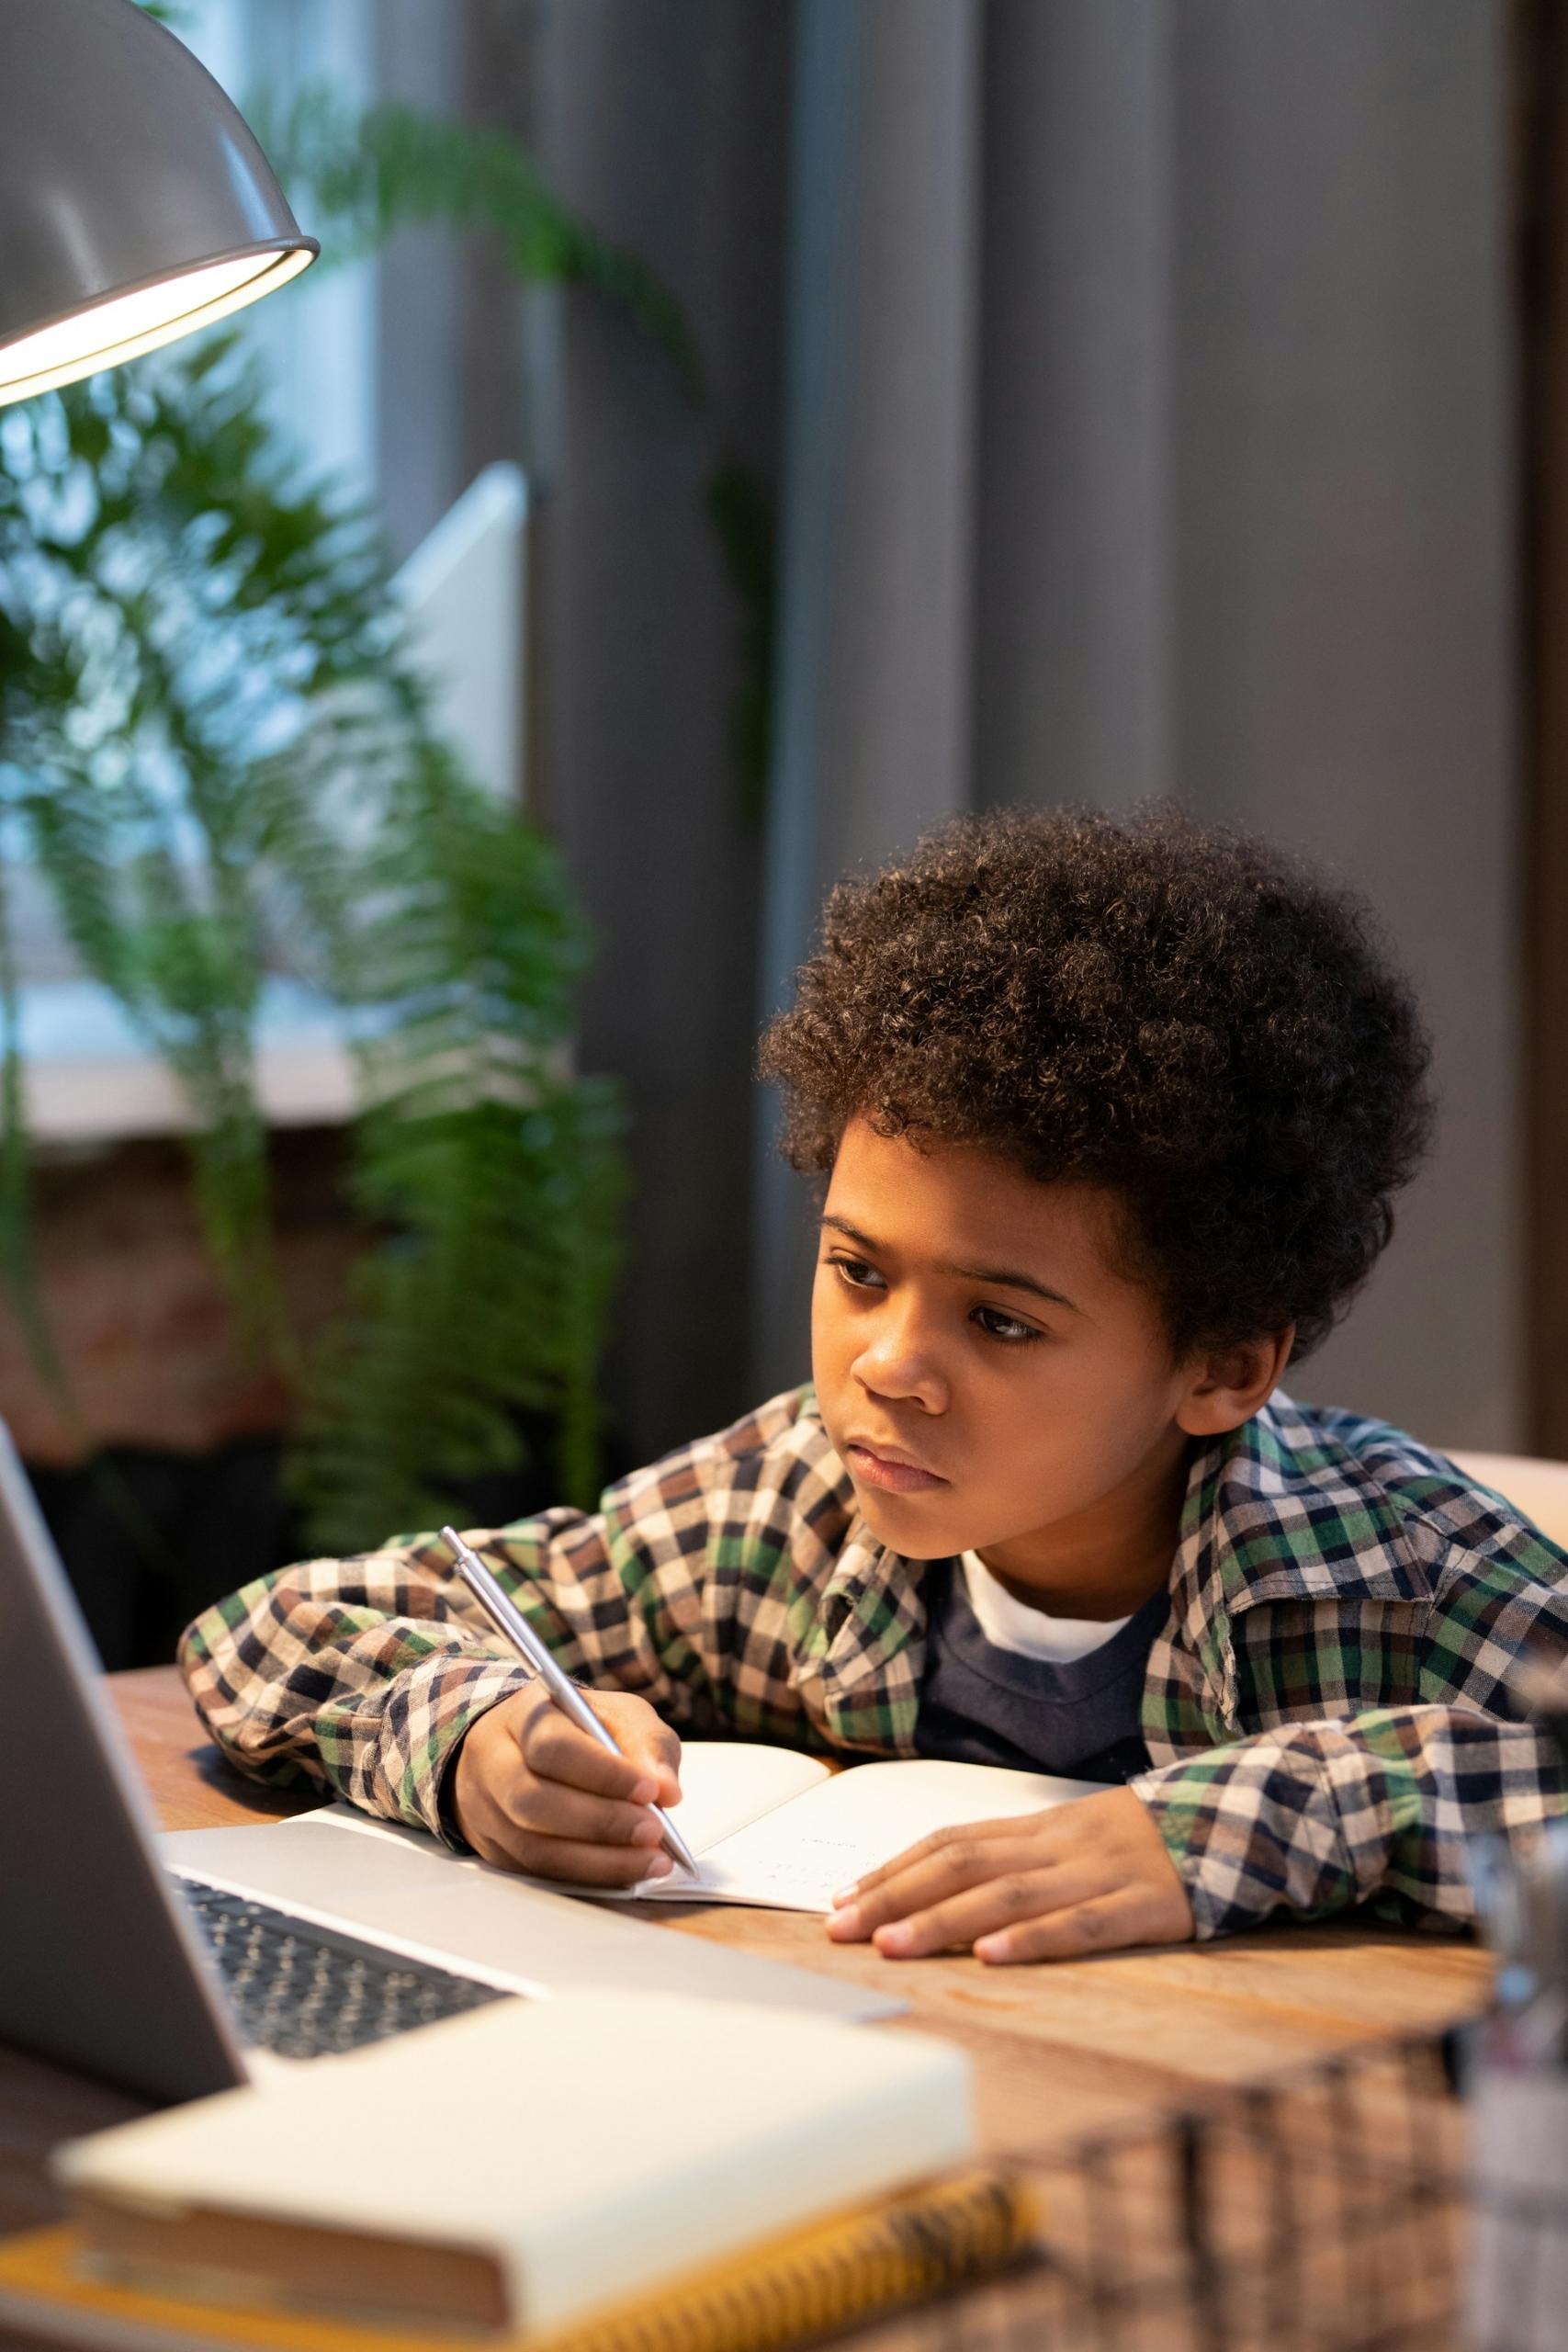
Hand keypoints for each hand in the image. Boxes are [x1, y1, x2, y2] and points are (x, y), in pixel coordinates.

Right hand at [450, 1683, 682, 1886]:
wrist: (522, 1748)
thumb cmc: (579, 1730)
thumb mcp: (617, 1715)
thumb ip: (647, 1744)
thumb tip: (667, 1791)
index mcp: (523, 1716)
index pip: (553, 1746)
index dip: (602, 1773)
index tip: (650, 1791)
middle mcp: (493, 1765)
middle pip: (533, 1802)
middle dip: (601, 1823)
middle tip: (654, 1832)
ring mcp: (486, 1813)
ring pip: (532, 1849)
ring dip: (599, 1862)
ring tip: (651, 1862)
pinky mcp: (496, 1853)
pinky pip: (539, 1875)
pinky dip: (588, 1879)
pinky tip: (626, 1875)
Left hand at [824, 1787, 1193, 1963]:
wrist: (1242, 1817)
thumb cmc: (1145, 1840)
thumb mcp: (1077, 1836)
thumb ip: (1019, 1857)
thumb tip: (942, 1885)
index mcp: (1039, 1828)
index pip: (950, 1842)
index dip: (894, 1869)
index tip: (842, 1900)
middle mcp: (1059, 1845)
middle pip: (963, 1864)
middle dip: (896, 1896)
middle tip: (841, 1929)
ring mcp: (1100, 1872)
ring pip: (1009, 1894)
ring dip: (942, 1920)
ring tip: (892, 1946)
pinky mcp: (1145, 1906)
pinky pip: (1082, 1924)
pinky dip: (1033, 1939)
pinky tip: (992, 1956)